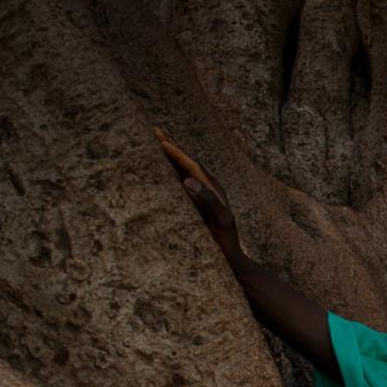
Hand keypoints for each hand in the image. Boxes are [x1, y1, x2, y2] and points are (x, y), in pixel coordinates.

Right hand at [156, 128, 241, 260]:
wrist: (231, 257)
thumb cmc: (226, 239)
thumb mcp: (221, 219)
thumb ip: (209, 200)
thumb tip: (188, 180)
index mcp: (214, 188)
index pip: (193, 165)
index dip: (177, 153)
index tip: (161, 141)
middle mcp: (208, 188)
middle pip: (188, 162)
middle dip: (172, 146)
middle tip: (155, 130)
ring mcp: (201, 195)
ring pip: (183, 170)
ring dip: (170, 155)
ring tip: (156, 141)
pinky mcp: (195, 204)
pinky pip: (181, 182)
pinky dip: (170, 171)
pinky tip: (160, 168)